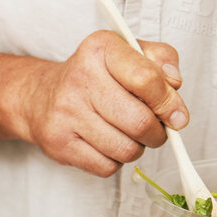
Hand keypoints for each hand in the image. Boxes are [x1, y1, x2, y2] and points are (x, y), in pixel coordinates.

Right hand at [7, 31, 188, 176]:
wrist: (40, 96)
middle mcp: (80, 78)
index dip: (169, 102)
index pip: (146, 79)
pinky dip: (115, 161)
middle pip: (140, 122)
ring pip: (127, 150)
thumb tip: (175, 85)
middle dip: (157, 132)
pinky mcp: (59, 143)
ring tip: (128, 134)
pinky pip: (107, 167)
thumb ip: (161, 59)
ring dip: (137, 147)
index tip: (176, 114)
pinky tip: (107, 144)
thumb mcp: (128, 53)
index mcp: (100, 49)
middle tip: (153, 128)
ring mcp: (66, 113)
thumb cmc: (93, 76)